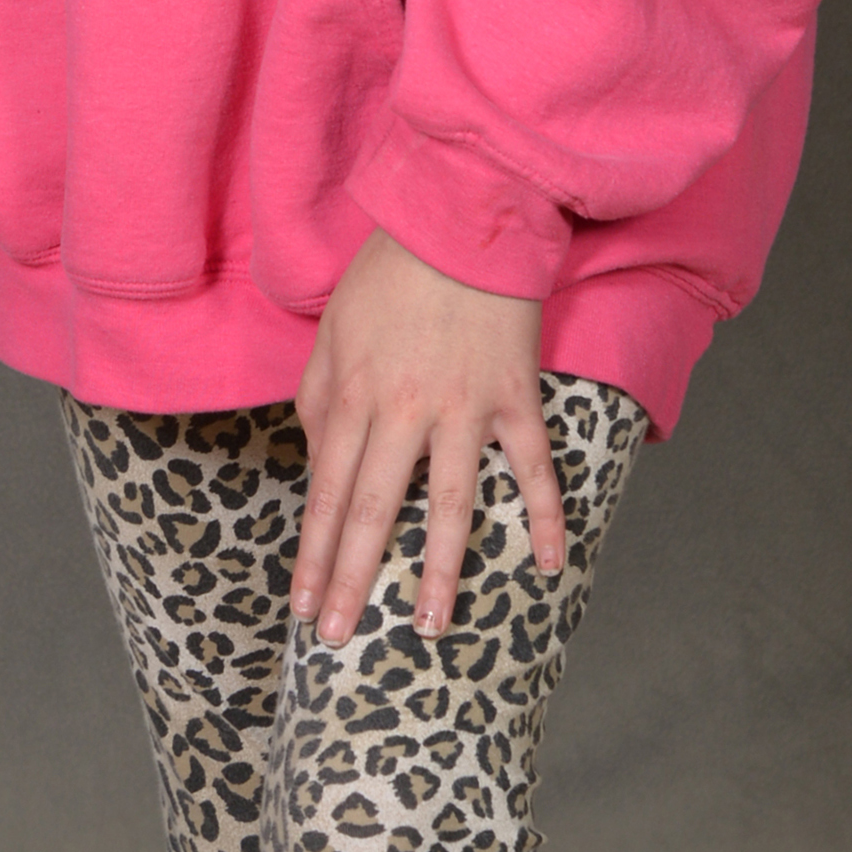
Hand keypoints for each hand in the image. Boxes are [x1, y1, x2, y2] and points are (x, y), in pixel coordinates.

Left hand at [291, 226, 563, 645]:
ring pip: (449, 504)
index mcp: (355, 391)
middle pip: (374, 510)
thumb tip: (316, 447)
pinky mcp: (514, 396)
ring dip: (439, 570)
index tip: (304, 603)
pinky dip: (546, 515)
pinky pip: (533, 466)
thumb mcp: (333, 322)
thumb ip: (319, 389)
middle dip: (353, 579)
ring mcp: (464, 407)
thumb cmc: (392, 267)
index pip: (327, 490)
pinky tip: (548, 566)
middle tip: (338, 638)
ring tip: (430, 628)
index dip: (315, 551)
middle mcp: (405, 409)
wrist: (462, 212)